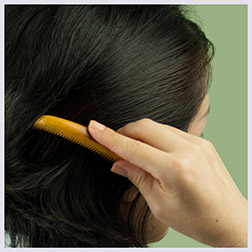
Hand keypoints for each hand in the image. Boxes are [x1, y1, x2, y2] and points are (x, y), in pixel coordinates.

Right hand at [88, 118, 246, 246]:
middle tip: (113, 142)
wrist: (231, 220)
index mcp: (174, 169)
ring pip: (157, 127)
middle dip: (124, 131)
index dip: (109, 138)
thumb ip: (137, 176)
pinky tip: (153, 150)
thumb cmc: (196, 219)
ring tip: (134, 150)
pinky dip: (156, 137)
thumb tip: (118, 162)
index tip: (93, 128)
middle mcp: (187, 149)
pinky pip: (171, 131)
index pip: (133, 147)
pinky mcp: (201, 141)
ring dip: (140, 134)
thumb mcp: (159, 204)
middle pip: (144, 127)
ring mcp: (197, 142)